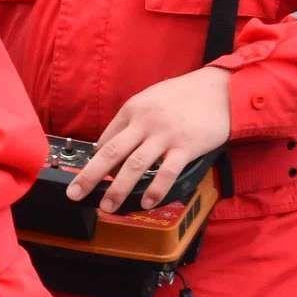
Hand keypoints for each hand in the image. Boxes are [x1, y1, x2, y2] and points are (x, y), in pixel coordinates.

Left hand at [75, 68, 233, 216]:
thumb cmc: (186, 95)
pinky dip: (155, 189)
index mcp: (133, 109)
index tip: (90, 177)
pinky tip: (147, 203)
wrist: (221, 89)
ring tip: (108, 207)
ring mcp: (165, 135)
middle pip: (111, 153)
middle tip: (75, 194)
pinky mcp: (186, 147)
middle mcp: (145, 122)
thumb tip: (114, 143)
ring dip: (118, 190)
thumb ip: (133, 120)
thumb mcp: (152, 98)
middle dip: (89, 176)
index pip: (106, 138)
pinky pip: (166, 172)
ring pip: (135, 166)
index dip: (96, 161)